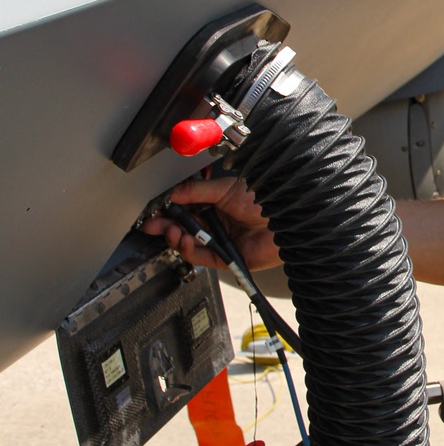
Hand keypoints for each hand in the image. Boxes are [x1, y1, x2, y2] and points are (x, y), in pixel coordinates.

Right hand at [142, 176, 279, 270]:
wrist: (288, 220)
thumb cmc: (265, 200)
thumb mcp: (226, 189)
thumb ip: (197, 191)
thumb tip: (173, 192)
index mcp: (215, 202)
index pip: (184, 207)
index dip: (168, 209)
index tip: (154, 209)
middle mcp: (216, 221)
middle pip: (183, 226)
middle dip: (166, 225)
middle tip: (153, 223)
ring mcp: (220, 239)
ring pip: (189, 243)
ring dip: (176, 237)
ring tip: (172, 232)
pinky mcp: (225, 257)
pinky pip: (201, 257)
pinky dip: (190, 250)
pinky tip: (185, 241)